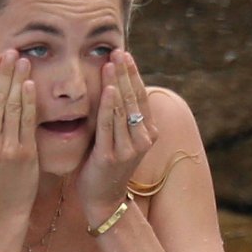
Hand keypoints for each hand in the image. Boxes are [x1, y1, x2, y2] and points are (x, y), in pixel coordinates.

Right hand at [0, 49, 38, 218]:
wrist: (3, 208)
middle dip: (3, 71)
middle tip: (11, 50)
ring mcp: (2, 147)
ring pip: (9, 105)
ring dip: (16, 79)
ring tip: (23, 60)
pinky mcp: (22, 154)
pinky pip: (25, 121)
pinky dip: (27, 100)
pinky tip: (30, 84)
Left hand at [75, 49, 156, 222]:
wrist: (104, 200)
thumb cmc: (108, 166)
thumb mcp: (121, 138)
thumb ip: (121, 116)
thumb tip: (115, 85)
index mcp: (148, 133)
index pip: (141, 97)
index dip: (134, 74)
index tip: (125, 54)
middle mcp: (142, 140)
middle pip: (134, 99)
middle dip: (126, 73)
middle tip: (118, 50)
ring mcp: (127, 149)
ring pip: (123, 109)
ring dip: (117, 83)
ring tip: (111, 62)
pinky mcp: (109, 156)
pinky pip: (109, 126)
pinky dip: (109, 106)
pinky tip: (109, 88)